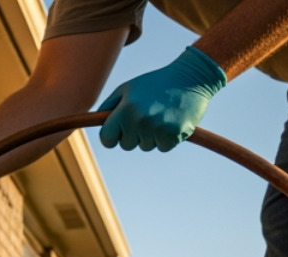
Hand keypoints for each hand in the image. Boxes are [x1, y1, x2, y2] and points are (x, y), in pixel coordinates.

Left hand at [98, 46, 226, 151]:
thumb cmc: (155, 83)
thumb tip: (96, 124)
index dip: (111, 137)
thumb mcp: (127, 88)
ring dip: (151, 135)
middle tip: (146, 115)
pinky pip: (163, 147)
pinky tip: (171, 121)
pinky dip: (167, 138)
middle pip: (126, 145)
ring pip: (145, 146)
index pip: (106, 139)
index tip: (118, 131)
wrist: (192, 77)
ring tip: (161, 114)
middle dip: (133, 134)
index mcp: (125, 110)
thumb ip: (108, 107)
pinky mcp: (175, 134)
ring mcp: (158, 128)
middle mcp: (140, 121)